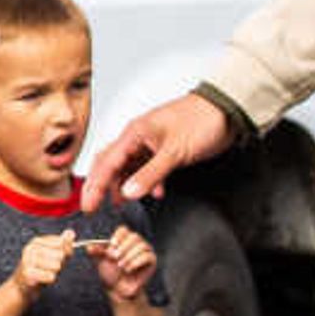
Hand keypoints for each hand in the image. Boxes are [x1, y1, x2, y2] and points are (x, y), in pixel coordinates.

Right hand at [11, 232, 79, 299]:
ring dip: (53, 272)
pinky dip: (49, 280)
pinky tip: (40, 279)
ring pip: (56, 266)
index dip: (63, 253)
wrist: (21, 286)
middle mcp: (30, 248)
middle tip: (47, 268)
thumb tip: (71, 232)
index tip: (53, 258)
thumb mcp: (54, 255)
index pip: (61, 243)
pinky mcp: (28, 274)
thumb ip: (64, 244)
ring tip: (43, 273)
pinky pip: (51, 277)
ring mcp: (28, 260)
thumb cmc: (40, 269)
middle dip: (58, 264)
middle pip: (60, 255)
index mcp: (36, 241)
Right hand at [78, 90, 234, 207]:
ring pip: (127, 166)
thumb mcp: (175, 152)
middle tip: (93, 205)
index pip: (106, 163)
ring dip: (123, 184)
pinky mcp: (164, 148)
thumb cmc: (202, 120)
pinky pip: (146, 166)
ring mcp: (150, 142)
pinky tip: (156, 192)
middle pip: (110, 163)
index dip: (94, 186)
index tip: (87, 205)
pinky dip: (146, 181)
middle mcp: (138, 136)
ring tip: (121, 202)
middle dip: (101, 185)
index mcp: (135, 133)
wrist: (227, 109)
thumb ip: (151, 174)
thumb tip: (128, 192)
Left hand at [93, 225, 157, 301]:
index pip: (123, 230)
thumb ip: (96, 252)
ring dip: (128, 257)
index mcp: (124, 239)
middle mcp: (136, 242)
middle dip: (123, 248)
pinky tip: (128, 270)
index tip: (111, 247)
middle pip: (133, 237)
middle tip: (114, 258)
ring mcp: (146, 250)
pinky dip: (135, 263)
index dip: (117, 237)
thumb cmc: (111, 273)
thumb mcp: (101, 260)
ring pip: (141, 246)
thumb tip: (88, 246)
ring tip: (121, 266)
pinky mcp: (152, 260)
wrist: (118, 289)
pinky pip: (147, 256)